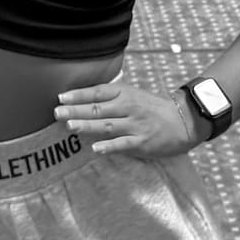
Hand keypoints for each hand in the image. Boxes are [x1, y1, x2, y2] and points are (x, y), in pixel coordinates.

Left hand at [55, 81, 200, 158]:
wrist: (183, 120)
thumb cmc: (152, 108)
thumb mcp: (133, 95)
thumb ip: (110, 96)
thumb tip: (82, 99)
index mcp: (125, 93)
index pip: (98, 91)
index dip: (78, 94)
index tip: (60, 97)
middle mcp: (128, 107)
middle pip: (98, 108)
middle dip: (76, 110)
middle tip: (56, 112)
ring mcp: (135, 125)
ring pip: (107, 126)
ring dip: (87, 126)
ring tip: (69, 126)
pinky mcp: (142, 142)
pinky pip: (123, 144)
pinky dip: (109, 146)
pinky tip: (95, 148)